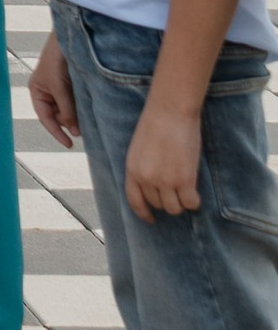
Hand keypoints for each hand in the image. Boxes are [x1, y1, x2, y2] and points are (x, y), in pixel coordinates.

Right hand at [29, 30, 79, 151]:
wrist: (69, 37)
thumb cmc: (57, 60)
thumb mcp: (59, 88)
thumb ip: (66, 110)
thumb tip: (76, 132)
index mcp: (37, 91)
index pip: (46, 118)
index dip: (56, 132)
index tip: (70, 144)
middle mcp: (48, 91)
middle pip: (58, 115)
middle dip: (69, 121)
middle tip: (84, 127)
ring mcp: (61, 87)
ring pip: (69, 108)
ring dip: (77, 113)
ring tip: (87, 115)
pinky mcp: (72, 83)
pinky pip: (76, 100)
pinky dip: (82, 105)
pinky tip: (89, 106)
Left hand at [125, 97, 202, 221]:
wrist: (170, 110)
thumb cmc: (157, 123)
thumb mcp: (139, 148)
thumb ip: (143, 167)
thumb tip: (154, 187)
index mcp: (132, 169)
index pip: (135, 200)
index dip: (144, 213)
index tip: (151, 219)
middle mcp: (147, 178)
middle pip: (158, 204)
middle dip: (167, 201)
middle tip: (177, 192)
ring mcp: (165, 181)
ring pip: (174, 208)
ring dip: (181, 203)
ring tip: (186, 191)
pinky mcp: (184, 180)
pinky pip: (191, 203)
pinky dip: (194, 202)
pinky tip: (196, 193)